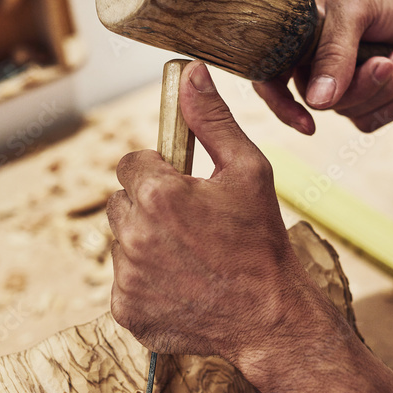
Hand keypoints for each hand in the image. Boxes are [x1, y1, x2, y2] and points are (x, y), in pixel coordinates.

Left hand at [107, 62, 330, 363]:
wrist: (271, 319)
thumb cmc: (263, 242)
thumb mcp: (249, 171)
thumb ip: (212, 120)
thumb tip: (191, 73)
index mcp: (158, 193)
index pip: (131, 164)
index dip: (159, 173)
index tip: (184, 190)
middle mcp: (133, 234)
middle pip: (121, 203)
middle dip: (149, 208)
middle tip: (191, 227)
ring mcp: (126, 277)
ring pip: (121, 243)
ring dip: (146, 245)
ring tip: (191, 259)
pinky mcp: (126, 311)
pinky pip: (124, 284)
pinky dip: (146, 285)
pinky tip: (183, 287)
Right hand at [254, 0, 392, 133]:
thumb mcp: (355, 10)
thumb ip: (334, 53)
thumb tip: (317, 102)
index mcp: (298, 38)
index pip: (270, 80)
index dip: (282, 105)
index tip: (308, 123)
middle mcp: (315, 63)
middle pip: (323, 103)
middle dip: (362, 87)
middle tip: (387, 62)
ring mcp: (343, 82)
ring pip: (351, 113)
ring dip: (385, 90)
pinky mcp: (370, 96)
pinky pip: (372, 120)